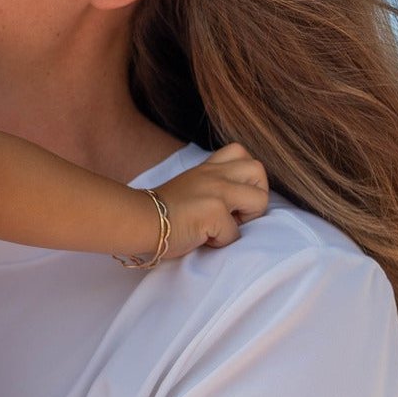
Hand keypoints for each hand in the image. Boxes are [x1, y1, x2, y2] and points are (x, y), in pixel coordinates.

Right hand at [155, 143, 268, 257]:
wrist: (137, 220)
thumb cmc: (158, 213)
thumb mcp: (187, 188)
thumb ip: (209, 187)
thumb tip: (232, 207)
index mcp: (207, 169)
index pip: (240, 153)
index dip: (243, 178)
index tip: (227, 199)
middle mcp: (215, 175)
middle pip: (258, 170)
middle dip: (255, 195)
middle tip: (235, 213)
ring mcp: (216, 191)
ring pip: (260, 200)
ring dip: (247, 219)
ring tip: (224, 226)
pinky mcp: (214, 212)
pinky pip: (235, 234)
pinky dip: (220, 243)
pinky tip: (202, 239)